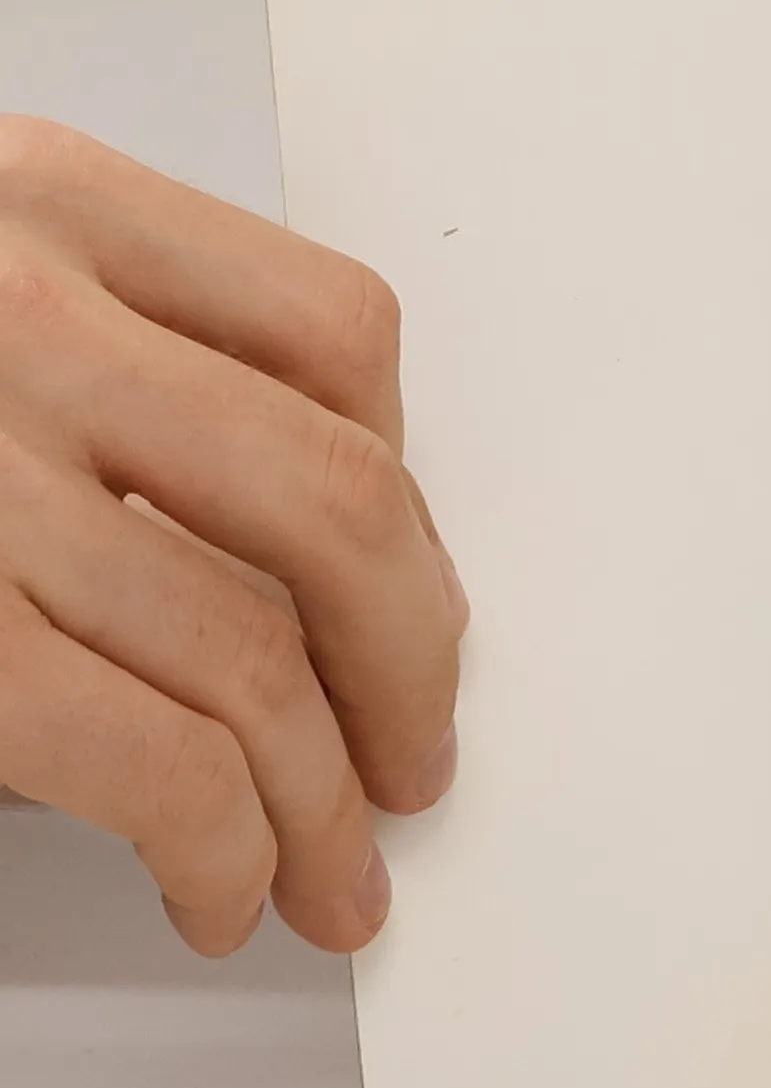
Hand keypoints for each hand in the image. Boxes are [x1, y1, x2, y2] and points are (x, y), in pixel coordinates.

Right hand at [0, 117, 466, 953]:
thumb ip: (108, 356)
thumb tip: (303, 554)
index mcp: (39, 200)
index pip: (338, 332)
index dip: (411, 486)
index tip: (408, 591)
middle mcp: (13, 316)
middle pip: (341, 501)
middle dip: (413, 663)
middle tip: (414, 759)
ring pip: (254, 653)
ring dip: (328, 801)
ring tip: (338, 872)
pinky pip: (150, 756)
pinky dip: (224, 847)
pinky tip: (221, 887)